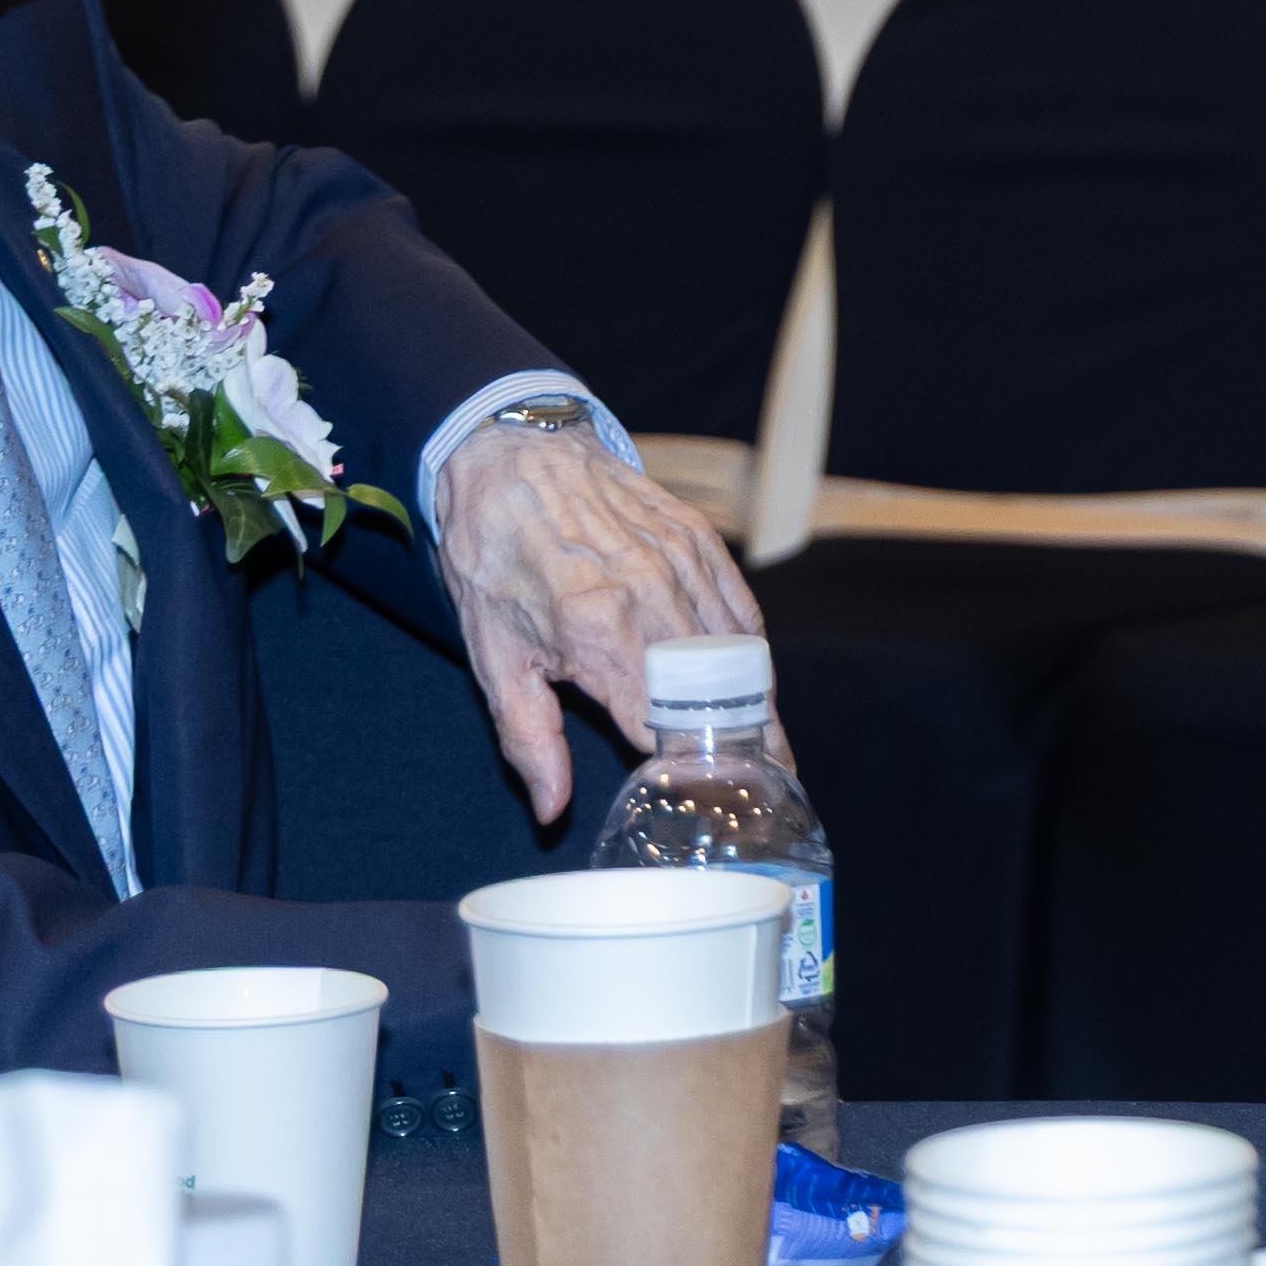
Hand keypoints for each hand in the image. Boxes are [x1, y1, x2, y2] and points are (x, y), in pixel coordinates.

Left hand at [431, 424, 759, 827]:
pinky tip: (754, 681)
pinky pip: (741, 608)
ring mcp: (683, 564)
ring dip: (757, 707)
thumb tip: (553, 809)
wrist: (509, 456)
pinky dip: (752, 651)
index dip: (684, 773)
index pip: (663, 728)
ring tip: (772, 752)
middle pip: (717, 697)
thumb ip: (528, 737)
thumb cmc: (495, 557)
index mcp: (600, 635)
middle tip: (760, 795)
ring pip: (741, 654)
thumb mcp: (493, 655)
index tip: (698, 804)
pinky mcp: (698, 539)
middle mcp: (653, 598)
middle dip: (740, 751)